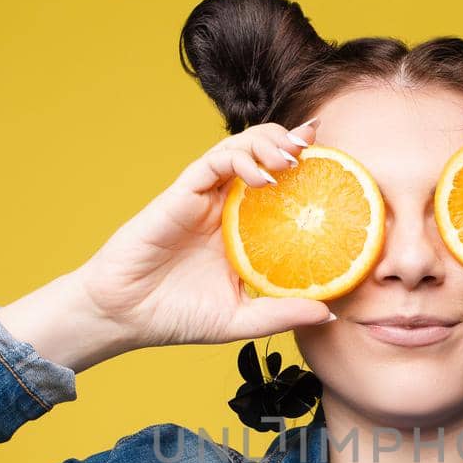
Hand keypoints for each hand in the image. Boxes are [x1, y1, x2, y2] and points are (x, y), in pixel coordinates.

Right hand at [74, 119, 335, 357]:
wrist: (126, 317)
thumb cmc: (178, 317)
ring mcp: (205, 198)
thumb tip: (329, 313)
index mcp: (244, 232)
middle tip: (315, 144)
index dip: (307, 169)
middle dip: (290, 141)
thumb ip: (282, 313)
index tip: (336, 159)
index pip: (281, 190)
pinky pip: (213, 162)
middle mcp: (227, 208)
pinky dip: (240, 158)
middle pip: (263, 157)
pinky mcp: (182, 193)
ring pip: (240, 149)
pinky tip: (262, 176)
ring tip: (292, 155)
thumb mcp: (242, 320)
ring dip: (268, 142)